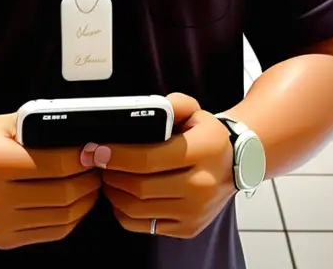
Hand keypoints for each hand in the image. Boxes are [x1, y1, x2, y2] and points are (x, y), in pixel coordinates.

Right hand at [0, 112, 101, 249]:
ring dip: (85, 200)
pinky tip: (75, 202)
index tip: (94, 150)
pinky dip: (71, 218)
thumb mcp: (3, 124)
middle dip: (89, 179)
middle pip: (62, 194)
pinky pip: (51, 233)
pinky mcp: (4, 240)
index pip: (55, 164)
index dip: (82, 158)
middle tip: (98, 167)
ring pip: (61, 217)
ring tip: (91, 184)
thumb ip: (37, 123)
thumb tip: (77, 131)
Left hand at [99, 93, 235, 239]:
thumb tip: (147, 109)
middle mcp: (202, 185)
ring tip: (108, 177)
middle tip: (99, 162)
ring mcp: (195, 212)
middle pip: (140, 186)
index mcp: (204, 151)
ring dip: (114, 193)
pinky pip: (145, 226)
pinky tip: (121, 196)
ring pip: (138, 209)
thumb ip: (174, 103)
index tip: (98, 150)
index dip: (118, 155)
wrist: (234, 165)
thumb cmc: (207, 137)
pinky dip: (125, 212)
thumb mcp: (196, 111)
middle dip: (111, 174)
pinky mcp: (187, 229)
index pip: (149, 158)